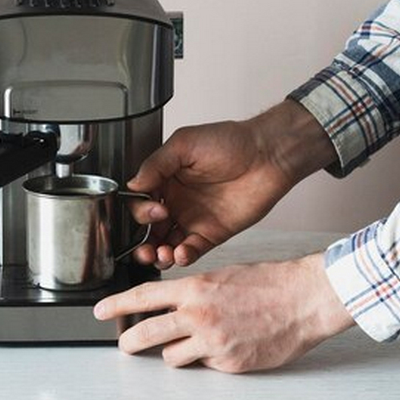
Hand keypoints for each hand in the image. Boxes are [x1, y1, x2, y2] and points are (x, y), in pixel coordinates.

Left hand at [93, 253, 354, 372]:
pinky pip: (206, 365)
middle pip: (147, 334)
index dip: (116, 305)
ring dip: (179, 352)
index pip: (143, 297)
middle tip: (125, 344)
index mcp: (194, 288)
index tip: (100, 311)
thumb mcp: (222, 277)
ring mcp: (213, 342)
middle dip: (130, 341)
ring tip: (198, 340)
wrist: (303, 300)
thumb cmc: (269, 282)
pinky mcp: (229, 363)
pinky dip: (210, 358)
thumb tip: (173, 305)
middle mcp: (198, 315)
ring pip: (174, 357)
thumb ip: (194, 292)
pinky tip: (229, 343)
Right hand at [128, 100, 336, 267]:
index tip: (154, 209)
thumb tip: (132, 184)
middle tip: (148, 242)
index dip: (141, 211)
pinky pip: (191, 251)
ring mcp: (193, 220)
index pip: (140, 202)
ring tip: (161, 254)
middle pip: (148, 230)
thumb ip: (156, 163)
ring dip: (157, 255)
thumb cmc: (231, 142)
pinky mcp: (212, 234)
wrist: (267, 155)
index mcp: (165, 180)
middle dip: (142, 241)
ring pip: (165, 245)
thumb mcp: (185, 143)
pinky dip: (182, 257)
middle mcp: (176, 202)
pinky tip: (180, 253)